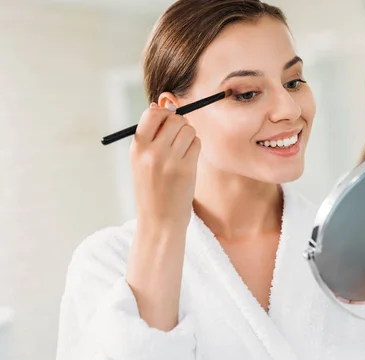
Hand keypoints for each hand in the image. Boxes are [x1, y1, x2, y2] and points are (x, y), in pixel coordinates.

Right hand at [130, 103, 200, 229]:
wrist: (159, 221)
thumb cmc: (152, 189)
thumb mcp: (141, 161)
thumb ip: (151, 135)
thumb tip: (162, 104)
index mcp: (137, 147)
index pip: (152, 113)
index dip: (165, 114)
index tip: (168, 122)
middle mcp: (151, 152)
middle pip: (175, 119)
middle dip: (180, 124)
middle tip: (178, 139)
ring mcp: (169, 160)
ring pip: (188, 129)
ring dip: (189, 137)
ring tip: (182, 153)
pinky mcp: (186, 169)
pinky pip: (197, 143)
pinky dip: (195, 148)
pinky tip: (188, 161)